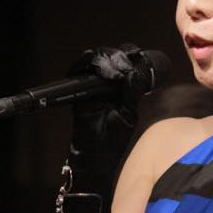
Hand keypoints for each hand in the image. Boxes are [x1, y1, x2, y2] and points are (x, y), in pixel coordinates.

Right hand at [68, 45, 144, 166]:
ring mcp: (91, 86)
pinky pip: (77, 73)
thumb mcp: (129, 114)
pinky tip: (97, 69)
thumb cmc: (113, 140)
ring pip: (93, 59)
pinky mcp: (77, 92)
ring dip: (103, 59)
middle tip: (124, 65)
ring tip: (114, 69)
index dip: (130, 55)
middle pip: (108, 56)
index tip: (136, 57)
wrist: (95, 157)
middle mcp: (106, 84)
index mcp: (122, 87)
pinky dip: (84, 65)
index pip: (125, 60)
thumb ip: (133, 93)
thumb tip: (136, 72)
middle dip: (116, 56)